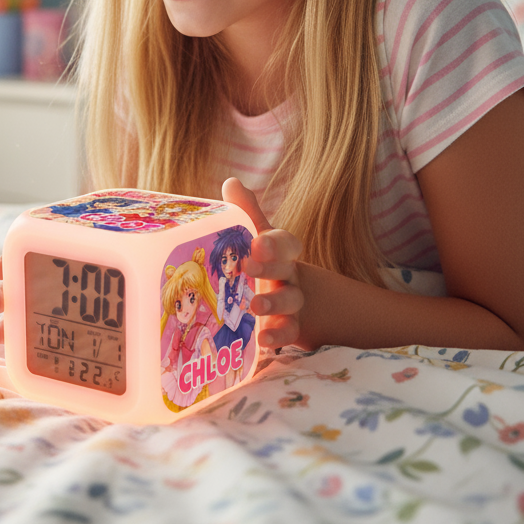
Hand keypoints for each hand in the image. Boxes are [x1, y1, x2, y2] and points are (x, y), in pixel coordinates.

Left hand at [222, 177, 303, 349]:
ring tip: (254, 307)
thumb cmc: (262, 260)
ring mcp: (291, 302)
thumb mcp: (254, 235)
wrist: (286, 296)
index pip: (286, 242)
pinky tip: (263, 341)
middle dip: (269, 267)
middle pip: (286, 269)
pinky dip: (279, 337)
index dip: (274, 243)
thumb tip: (232, 181)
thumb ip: (245, 212)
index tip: (258, 243)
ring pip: (290, 301)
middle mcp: (289, 274)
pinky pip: (289, 332)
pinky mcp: (287, 327)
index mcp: (279, 250)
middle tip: (247, 266)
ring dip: (274, 303)